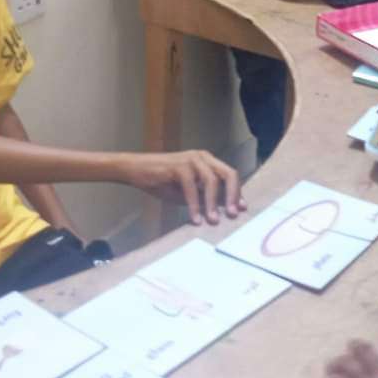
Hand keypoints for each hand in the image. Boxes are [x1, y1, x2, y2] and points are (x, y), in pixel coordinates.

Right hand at [118, 150, 245, 224]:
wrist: (136, 170)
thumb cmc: (162, 181)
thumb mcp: (187, 192)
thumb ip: (205, 196)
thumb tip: (224, 209)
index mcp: (208, 161)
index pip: (230, 175)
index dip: (237, 192)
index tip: (242, 210)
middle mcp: (203, 157)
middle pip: (228, 173)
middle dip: (233, 195)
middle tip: (233, 215)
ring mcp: (192, 159)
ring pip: (211, 181)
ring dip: (213, 203)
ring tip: (213, 220)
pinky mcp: (179, 166)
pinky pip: (192, 187)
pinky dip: (194, 204)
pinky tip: (195, 218)